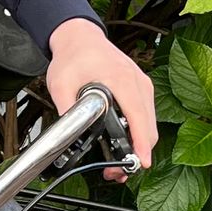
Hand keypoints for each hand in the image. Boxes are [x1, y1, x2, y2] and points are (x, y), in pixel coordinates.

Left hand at [45, 21, 156, 173]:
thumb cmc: (73, 56)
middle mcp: (137, 81)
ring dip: (140, 146)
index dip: (140, 142)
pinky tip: (126, 145)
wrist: (80, 37)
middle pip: (149, 126)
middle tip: (118, 173)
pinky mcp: (141, 88)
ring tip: (118, 165)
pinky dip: (140, 134)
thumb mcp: (60, 84)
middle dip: (138, 153)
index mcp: (121, 79)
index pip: (137, 116)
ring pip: (150, 124)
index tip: (141, 161)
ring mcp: (142, 84)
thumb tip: (70, 133)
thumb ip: (67, 109)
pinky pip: (147, 116)